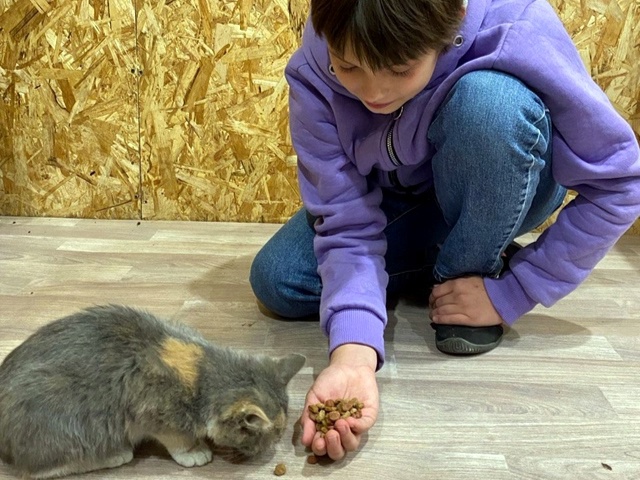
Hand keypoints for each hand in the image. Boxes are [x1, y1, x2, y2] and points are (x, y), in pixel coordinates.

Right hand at [301, 344, 377, 459]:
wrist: (347, 365)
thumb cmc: (329, 381)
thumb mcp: (314, 397)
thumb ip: (308, 417)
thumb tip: (305, 441)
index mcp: (325, 428)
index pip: (322, 446)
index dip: (320, 447)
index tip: (317, 441)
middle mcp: (340, 431)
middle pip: (338, 451)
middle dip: (333, 447)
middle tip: (330, 436)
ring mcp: (355, 425)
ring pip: (352, 444)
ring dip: (345, 438)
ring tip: (340, 424)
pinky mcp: (368, 417)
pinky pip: (364, 427)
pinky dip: (357, 427)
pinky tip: (349, 420)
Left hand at [429, 276, 502, 326]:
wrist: (505, 297)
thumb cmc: (488, 287)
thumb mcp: (469, 279)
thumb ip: (453, 283)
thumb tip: (436, 287)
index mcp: (457, 284)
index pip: (437, 291)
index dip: (432, 297)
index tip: (432, 300)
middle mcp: (457, 296)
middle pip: (438, 302)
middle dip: (433, 306)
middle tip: (432, 308)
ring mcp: (462, 308)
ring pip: (441, 311)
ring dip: (434, 314)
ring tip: (433, 315)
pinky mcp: (468, 319)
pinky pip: (449, 320)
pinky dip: (439, 320)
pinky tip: (436, 320)